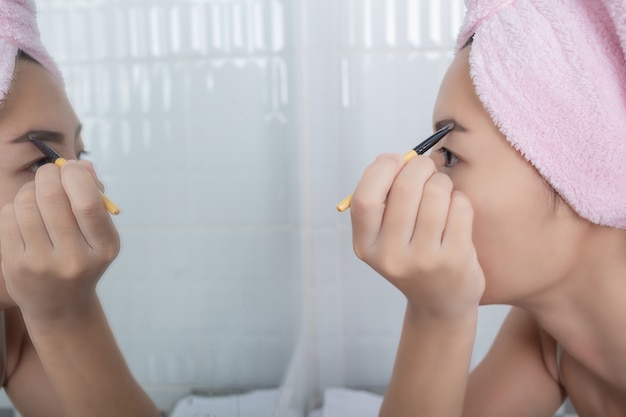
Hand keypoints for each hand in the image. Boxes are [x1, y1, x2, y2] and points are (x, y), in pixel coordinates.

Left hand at [0, 160, 119, 321]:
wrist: (60, 304)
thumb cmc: (84, 258)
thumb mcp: (100, 234)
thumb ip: (95, 198)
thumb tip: (82, 164)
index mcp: (103, 248)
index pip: (87, 204)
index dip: (76, 176)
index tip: (72, 167)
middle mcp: (73, 259)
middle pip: (52, 198)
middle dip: (49, 174)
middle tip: (51, 172)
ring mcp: (41, 264)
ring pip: (26, 204)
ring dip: (30, 188)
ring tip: (38, 193)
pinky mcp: (15, 265)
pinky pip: (8, 217)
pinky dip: (16, 205)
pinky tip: (26, 213)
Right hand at [351, 154, 484, 319]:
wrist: (440, 303)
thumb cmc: (412, 256)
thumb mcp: (385, 237)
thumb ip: (384, 200)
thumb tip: (396, 159)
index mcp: (366, 246)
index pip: (365, 199)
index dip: (381, 170)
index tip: (395, 160)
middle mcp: (390, 256)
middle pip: (405, 189)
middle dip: (420, 166)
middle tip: (427, 167)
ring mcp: (423, 261)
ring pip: (436, 193)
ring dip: (442, 182)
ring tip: (442, 191)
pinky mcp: (454, 260)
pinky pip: (459, 207)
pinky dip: (459, 199)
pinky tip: (455, 210)